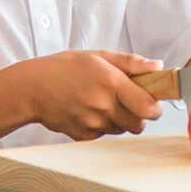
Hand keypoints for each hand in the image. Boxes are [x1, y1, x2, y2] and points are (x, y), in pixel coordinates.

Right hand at [17, 50, 163, 139]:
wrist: (32, 88)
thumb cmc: (65, 68)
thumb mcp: (99, 56)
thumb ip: (132, 63)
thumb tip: (158, 67)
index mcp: (111, 83)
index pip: (148, 107)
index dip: (156, 107)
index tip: (153, 101)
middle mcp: (103, 106)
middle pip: (139, 125)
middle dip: (140, 116)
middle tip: (130, 103)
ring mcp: (93, 123)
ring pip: (122, 130)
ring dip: (121, 120)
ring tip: (103, 102)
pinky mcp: (83, 136)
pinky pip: (104, 135)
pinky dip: (103, 126)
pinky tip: (89, 111)